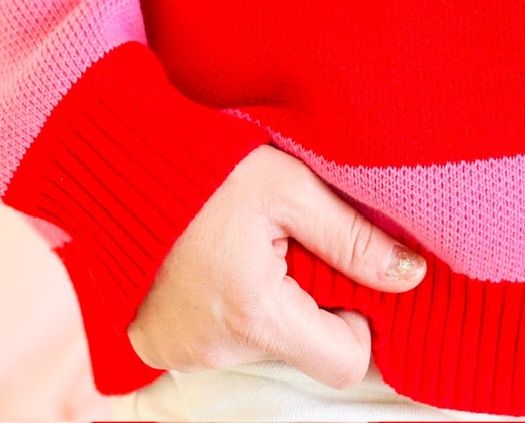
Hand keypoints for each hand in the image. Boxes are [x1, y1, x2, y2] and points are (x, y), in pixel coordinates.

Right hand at [129, 145, 426, 388]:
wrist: (114, 161)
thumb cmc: (204, 167)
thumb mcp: (289, 185)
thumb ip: (352, 236)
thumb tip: (409, 275)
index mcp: (259, 315)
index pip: (345, 362)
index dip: (355, 321)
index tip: (336, 274)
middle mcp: (219, 350)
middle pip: (298, 349)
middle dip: (304, 304)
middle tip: (282, 244)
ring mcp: (183, 353)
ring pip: (256, 343)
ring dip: (261, 303)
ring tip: (238, 243)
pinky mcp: (156, 346)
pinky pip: (213, 341)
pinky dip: (221, 308)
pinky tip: (207, 261)